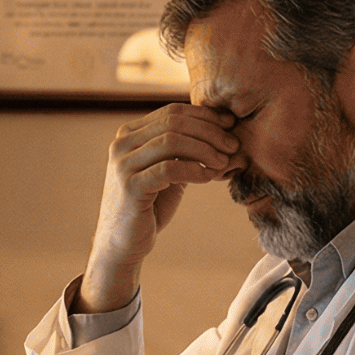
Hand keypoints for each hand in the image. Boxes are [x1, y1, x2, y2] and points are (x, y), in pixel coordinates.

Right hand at [78, 103, 242, 313]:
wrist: (123, 244)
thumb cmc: (149, 206)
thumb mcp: (168, 171)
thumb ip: (184, 151)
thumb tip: (224, 131)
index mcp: (130, 133)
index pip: (173, 111)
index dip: (205, 115)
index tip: (230, 125)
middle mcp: (122, 143)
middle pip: (174, 122)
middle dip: (209, 131)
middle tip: (233, 145)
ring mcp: (123, 164)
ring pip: (172, 141)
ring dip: (205, 149)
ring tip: (224, 162)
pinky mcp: (130, 186)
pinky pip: (169, 168)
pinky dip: (194, 169)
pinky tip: (209, 177)